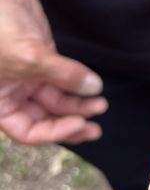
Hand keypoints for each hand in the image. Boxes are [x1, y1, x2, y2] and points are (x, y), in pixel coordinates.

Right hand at [0, 0, 106, 144]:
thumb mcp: (29, 57)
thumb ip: (63, 75)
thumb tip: (93, 89)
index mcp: (0, 102)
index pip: (27, 131)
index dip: (54, 132)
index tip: (79, 123)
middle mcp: (13, 93)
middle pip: (44, 119)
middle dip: (70, 122)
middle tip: (95, 127)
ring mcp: (29, 76)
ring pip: (56, 100)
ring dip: (78, 106)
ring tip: (100, 105)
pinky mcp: (43, 59)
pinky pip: (63, 79)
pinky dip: (78, 85)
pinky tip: (93, 87)